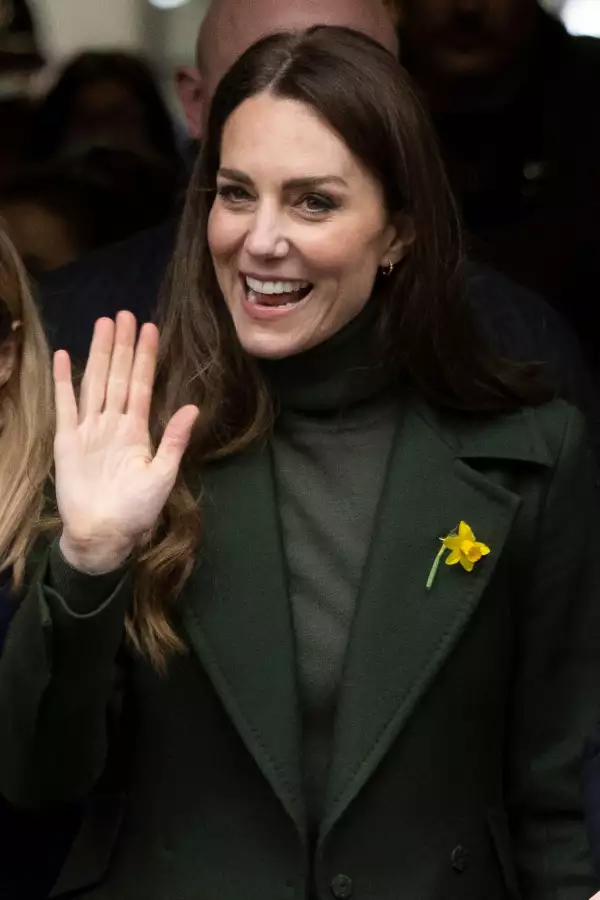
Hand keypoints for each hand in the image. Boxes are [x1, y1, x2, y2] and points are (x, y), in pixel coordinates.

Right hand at [53, 311, 198, 573]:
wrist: (104, 533)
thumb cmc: (137, 510)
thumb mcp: (163, 474)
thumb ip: (174, 440)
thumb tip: (193, 408)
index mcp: (137, 430)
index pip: (141, 385)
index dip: (145, 357)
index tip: (150, 329)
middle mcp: (113, 423)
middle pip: (118, 376)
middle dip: (122, 345)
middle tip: (125, 314)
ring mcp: (89, 429)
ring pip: (95, 382)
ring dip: (98, 354)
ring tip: (102, 325)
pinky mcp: (67, 440)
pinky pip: (65, 405)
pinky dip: (63, 381)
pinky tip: (63, 356)